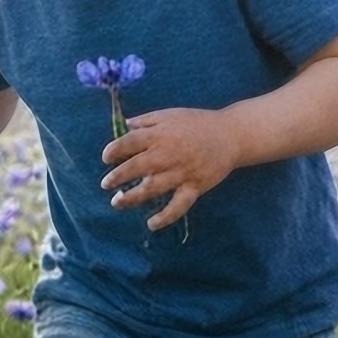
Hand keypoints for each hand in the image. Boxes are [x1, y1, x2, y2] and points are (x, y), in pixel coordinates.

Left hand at [102, 108, 239, 229]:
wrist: (231, 135)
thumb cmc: (199, 122)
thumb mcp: (170, 114)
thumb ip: (146, 120)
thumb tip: (125, 125)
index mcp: (160, 134)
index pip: (130, 143)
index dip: (114, 151)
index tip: (106, 158)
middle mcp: (168, 154)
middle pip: (136, 167)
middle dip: (118, 177)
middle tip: (106, 184)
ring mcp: (181, 172)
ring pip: (152, 188)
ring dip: (132, 197)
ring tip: (117, 202)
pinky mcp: (195, 186)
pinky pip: (178, 205)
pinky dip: (165, 217)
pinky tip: (151, 224)